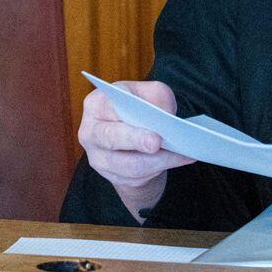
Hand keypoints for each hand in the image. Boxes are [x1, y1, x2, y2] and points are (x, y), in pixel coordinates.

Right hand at [77, 81, 195, 220]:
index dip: (123, 112)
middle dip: (136, 140)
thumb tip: (165, 114)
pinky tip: (177, 160)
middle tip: (157, 142)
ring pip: (129, 164)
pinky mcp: (111, 176)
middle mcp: (91, 131)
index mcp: (96, 104)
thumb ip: (157, 96)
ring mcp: (98, 157)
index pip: (106, 107)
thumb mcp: (149, 93)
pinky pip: (136, 178)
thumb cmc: (139, 108)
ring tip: (180, 153)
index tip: (141, 121)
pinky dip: (159, 169)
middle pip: (111, 138)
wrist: (132, 136)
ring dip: (158, 160)